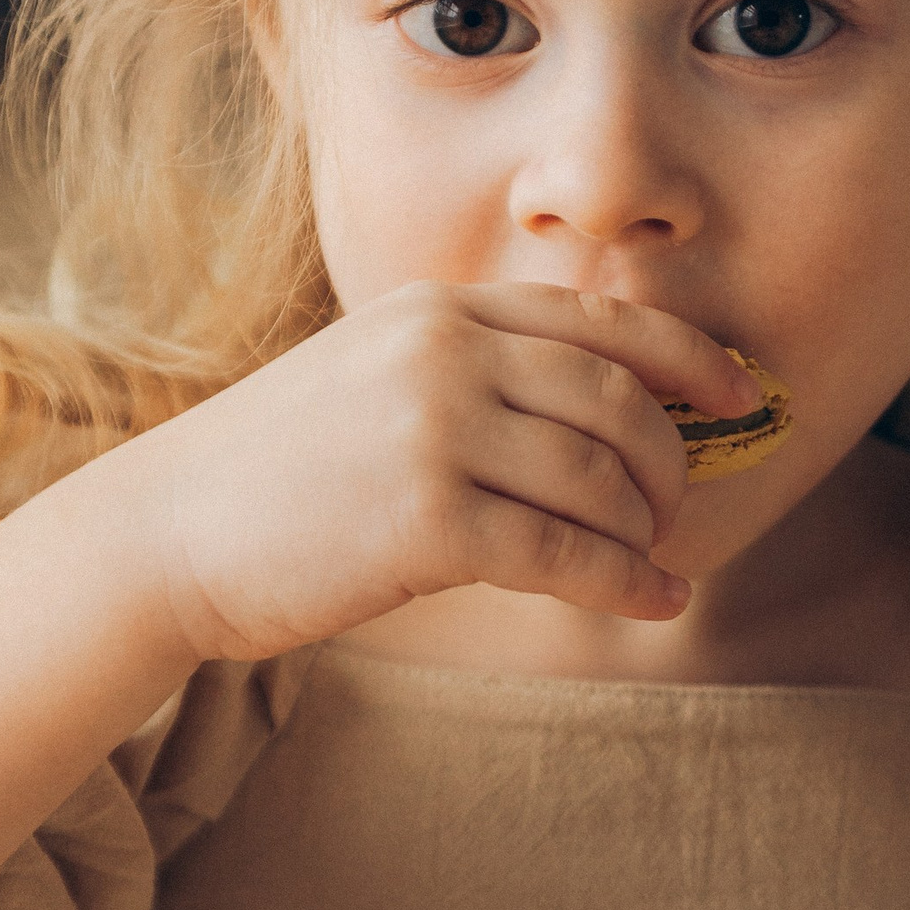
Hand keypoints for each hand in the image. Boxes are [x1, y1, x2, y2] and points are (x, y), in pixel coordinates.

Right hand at [84, 283, 761, 664]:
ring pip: (601, 476)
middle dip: (671, 459)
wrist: (165, 534)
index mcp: (437, 310)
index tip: (744, 397)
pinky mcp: (425, 519)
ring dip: (646, 526)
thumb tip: (608, 412)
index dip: (690, 359)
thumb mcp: (376, 379)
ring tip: (649, 557)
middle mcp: (442, 353)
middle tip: (677, 508)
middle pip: (618, 398)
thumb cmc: (281, 473)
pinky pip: (564, 550)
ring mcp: (433, 430)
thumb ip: (475, 373)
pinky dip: (624, 579)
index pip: (598, 320)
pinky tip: (651, 599)